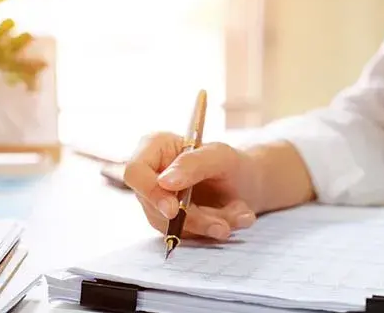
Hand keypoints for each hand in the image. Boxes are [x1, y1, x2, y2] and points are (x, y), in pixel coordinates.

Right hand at [124, 132, 258, 240]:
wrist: (248, 185)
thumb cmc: (232, 163)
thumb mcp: (221, 156)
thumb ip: (194, 164)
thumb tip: (165, 182)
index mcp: (156, 147)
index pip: (135, 172)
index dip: (150, 192)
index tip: (174, 209)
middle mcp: (151, 175)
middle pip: (154, 205)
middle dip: (193, 217)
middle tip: (223, 223)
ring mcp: (158, 201)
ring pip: (170, 225)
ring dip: (207, 225)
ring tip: (238, 216)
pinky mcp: (170, 222)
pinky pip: (184, 234)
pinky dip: (211, 230)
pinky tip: (235, 218)